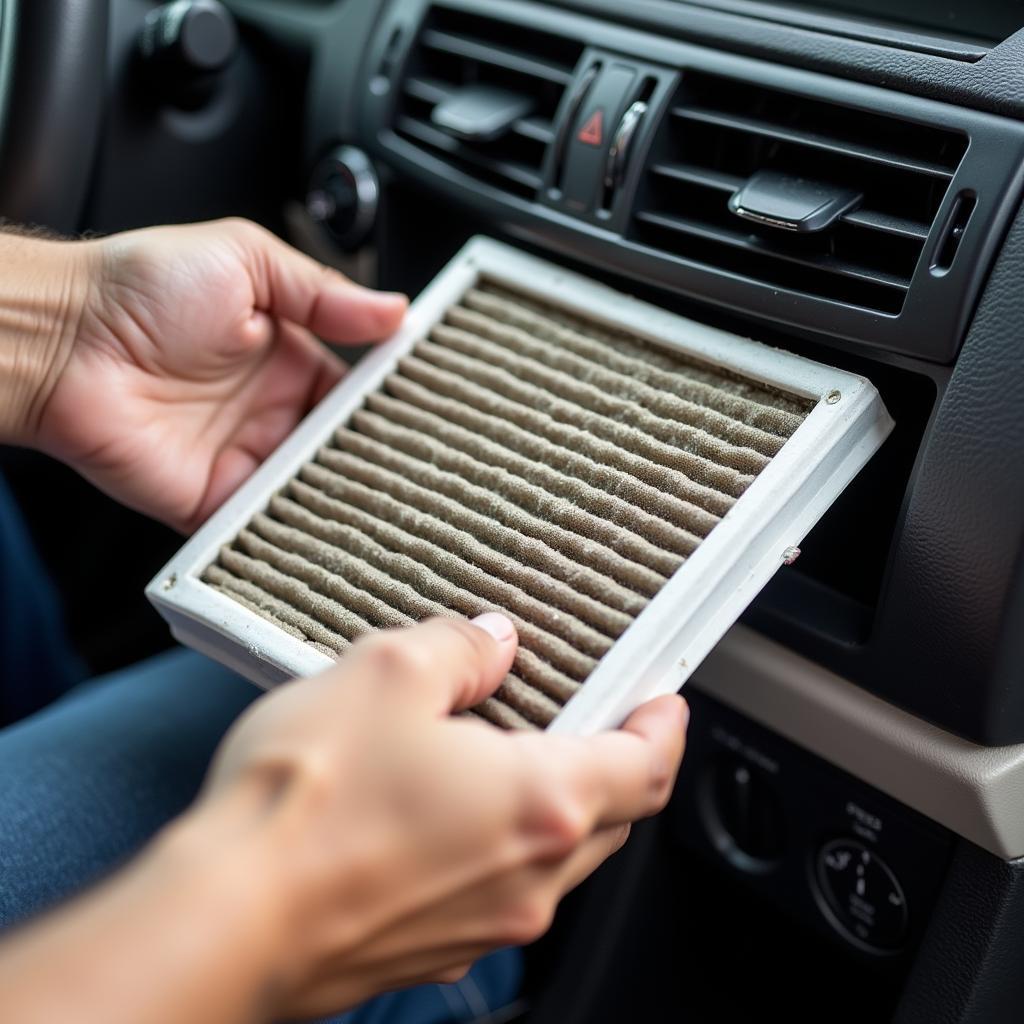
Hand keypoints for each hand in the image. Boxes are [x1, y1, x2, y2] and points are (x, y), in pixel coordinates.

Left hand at [28, 218, 405, 530]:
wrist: (63, 339)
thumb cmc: (140, 287)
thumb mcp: (245, 258)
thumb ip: (323, 290)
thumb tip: (393, 310)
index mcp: (284, 357)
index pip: (354, 390)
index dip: (389, 401)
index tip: (425, 409)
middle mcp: (269, 413)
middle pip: (341, 447)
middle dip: (376, 458)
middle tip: (419, 466)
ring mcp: (244, 459)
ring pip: (314, 490)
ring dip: (346, 496)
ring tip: (392, 503)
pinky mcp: (214, 501)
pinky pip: (266, 525)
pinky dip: (297, 532)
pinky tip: (334, 530)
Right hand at [200, 613, 687, 1018]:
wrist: (224, 919)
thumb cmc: (303, 807)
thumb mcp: (387, 675)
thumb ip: (458, 649)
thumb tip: (492, 642)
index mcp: (539, 804)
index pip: (646, 768)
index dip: (666, 728)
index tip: (665, 701)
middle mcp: (527, 878)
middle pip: (609, 817)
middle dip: (613, 763)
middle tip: (594, 718)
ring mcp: (483, 924)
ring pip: (554, 857)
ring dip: (552, 804)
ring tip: (509, 753)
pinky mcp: (434, 948)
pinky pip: (496, 888)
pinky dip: (498, 843)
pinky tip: (445, 810)